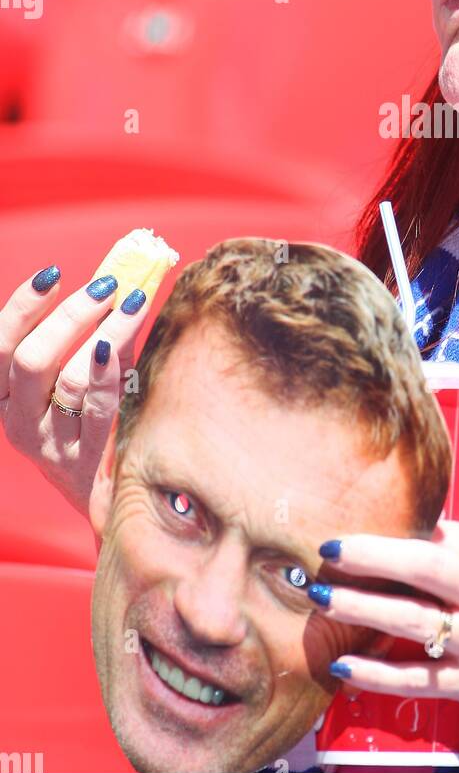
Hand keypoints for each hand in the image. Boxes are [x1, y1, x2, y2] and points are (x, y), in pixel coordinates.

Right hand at [0, 263, 154, 516]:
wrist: (108, 498)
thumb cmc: (95, 423)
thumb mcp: (81, 377)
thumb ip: (95, 334)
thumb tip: (125, 280)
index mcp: (5, 396)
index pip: (0, 346)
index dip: (22, 307)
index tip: (53, 274)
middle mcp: (18, 421)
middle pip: (30, 360)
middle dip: (69, 316)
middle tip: (106, 287)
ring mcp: (50, 446)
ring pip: (68, 383)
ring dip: (103, 334)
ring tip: (131, 305)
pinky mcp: (84, 463)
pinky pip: (98, 413)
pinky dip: (110, 376)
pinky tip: (123, 351)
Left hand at [305, 518, 458, 756]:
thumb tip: (427, 535)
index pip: (443, 533)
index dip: (397, 527)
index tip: (361, 525)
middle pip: (422, 564)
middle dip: (369, 554)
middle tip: (330, 547)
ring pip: (411, 619)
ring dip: (360, 606)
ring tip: (323, 596)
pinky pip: (416, 678)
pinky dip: (375, 674)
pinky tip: (343, 666)